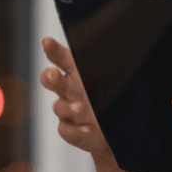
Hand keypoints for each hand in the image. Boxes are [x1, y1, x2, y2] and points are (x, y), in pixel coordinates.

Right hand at [39, 37, 111, 159]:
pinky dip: (76, 130)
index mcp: (77, 73)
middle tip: (53, 75)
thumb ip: (110, 67)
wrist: (115, 129)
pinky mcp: (68, 130)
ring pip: (58, 106)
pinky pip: (65, 129)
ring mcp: (67, 110)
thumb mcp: (114, 80)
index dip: (53, 50)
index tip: (46, 42)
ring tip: (80, 108)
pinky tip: (88, 129)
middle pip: (51, 80)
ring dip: (68, 107)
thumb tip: (125, 48)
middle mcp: (69, 90)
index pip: (62, 58)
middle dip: (50, 76)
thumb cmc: (110, 98)